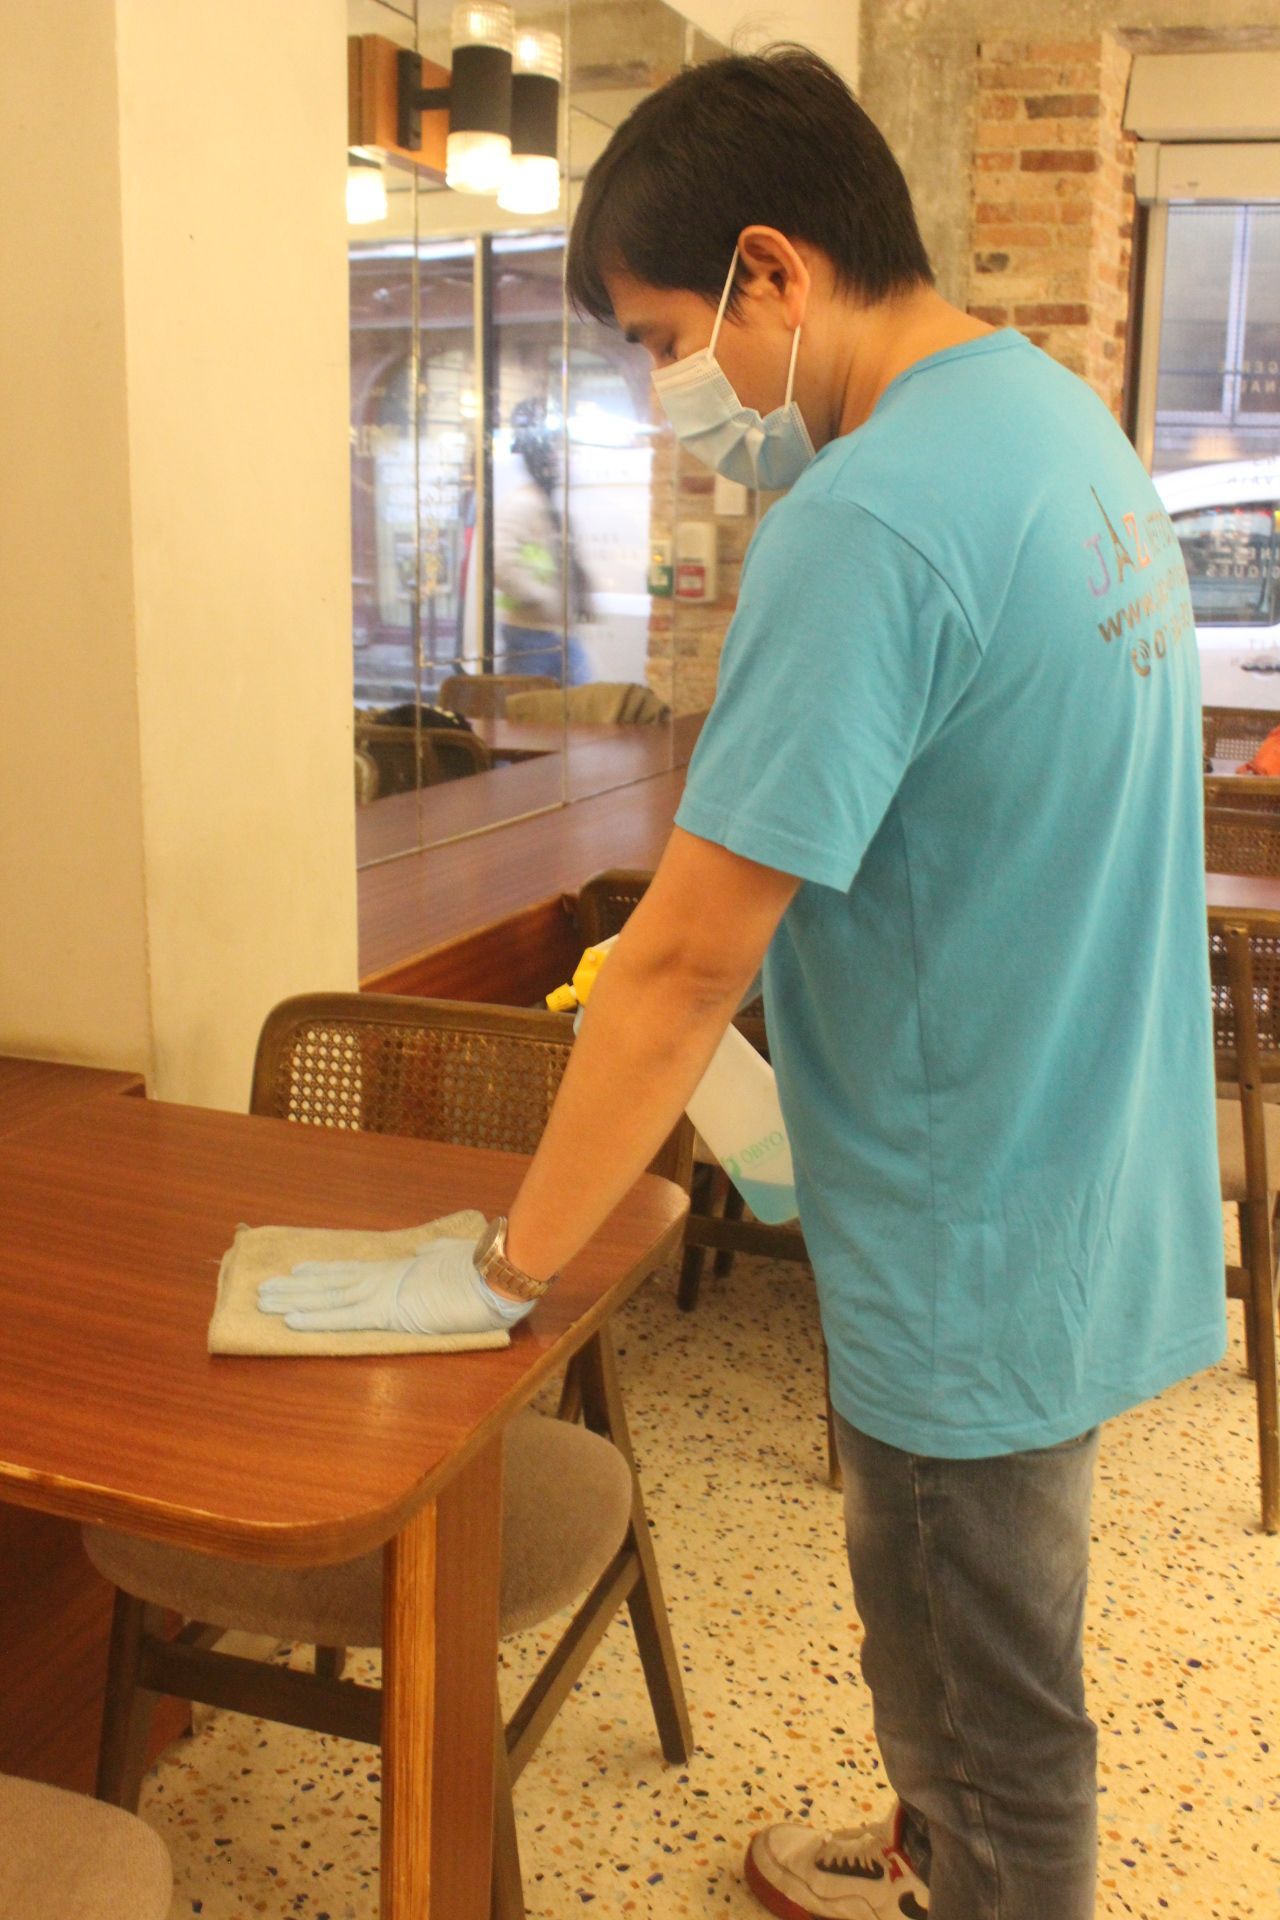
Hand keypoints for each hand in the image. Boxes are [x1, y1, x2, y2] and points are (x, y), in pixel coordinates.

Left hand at [256, 1234, 532, 1334]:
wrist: (490, 1278)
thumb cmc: (478, 1270)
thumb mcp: (450, 1259)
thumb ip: (433, 1257)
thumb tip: (427, 1254)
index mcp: (397, 1271)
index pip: (350, 1272)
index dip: (320, 1274)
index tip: (296, 1273)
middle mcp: (381, 1279)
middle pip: (328, 1283)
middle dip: (294, 1288)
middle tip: (262, 1289)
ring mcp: (380, 1294)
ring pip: (326, 1297)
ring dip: (293, 1300)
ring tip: (264, 1301)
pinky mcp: (384, 1313)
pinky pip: (342, 1318)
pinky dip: (315, 1319)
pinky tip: (290, 1320)